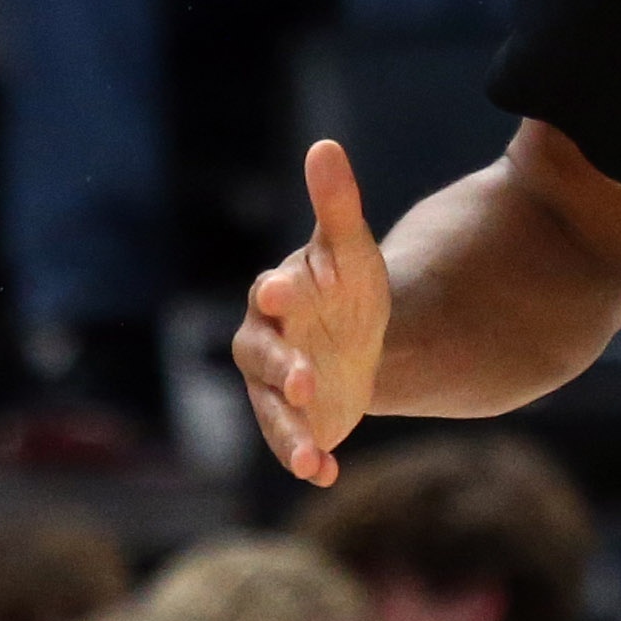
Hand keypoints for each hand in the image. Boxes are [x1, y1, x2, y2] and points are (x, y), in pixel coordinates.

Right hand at [237, 140, 391, 485]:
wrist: (360, 340)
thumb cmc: (346, 287)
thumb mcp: (351, 250)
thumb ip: (337, 204)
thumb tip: (325, 146)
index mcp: (277, 296)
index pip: (268, 294)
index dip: (273, 294)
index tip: (280, 289)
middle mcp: (264, 343)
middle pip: (259, 357)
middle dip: (279, 369)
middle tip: (303, 380)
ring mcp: (274, 388)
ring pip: (270, 411)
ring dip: (288, 433)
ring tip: (314, 455)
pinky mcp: (294, 423)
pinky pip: (292, 444)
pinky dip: (306, 459)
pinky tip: (327, 473)